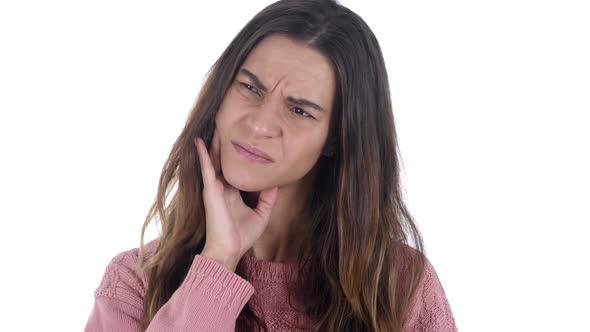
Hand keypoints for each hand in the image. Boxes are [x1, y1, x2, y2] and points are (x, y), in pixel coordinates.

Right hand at [194, 129, 277, 270]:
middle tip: (228, 125)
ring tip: (216, 124)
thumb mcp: (261, 214)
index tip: (244, 141)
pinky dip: (202, 154)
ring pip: (214, 160)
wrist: (229, 250)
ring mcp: (215, 188)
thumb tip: (275, 182)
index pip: (236, 170)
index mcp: (233, 192)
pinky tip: (200, 141)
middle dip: (225, 144)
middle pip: (223, 161)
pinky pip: (206, 168)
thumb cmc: (241, 236)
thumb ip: (267, 198)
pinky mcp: (210, 190)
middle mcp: (222, 187)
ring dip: (214, 143)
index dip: (239, 156)